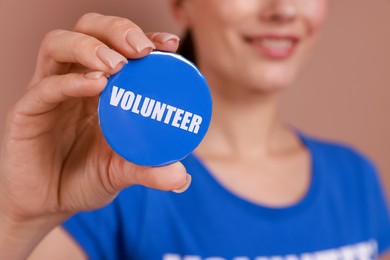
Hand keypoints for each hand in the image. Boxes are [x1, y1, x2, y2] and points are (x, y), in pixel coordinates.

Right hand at [0, 13, 187, 225]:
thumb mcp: (122, 172)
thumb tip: (182, 178)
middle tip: (142, 49)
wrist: (48, 203)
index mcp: (102, 87)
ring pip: (60, 44)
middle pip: (90, 30)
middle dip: (118, 30)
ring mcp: (50, 92)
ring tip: (118, 65)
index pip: (120, 46)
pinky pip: (45, 87)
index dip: (145, 37)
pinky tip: (96, 84)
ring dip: (91, 46)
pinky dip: (71, 82)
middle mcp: (76, 81)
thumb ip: (149, 171)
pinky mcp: (27, 110)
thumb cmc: (86, 178)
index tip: (170, 44)